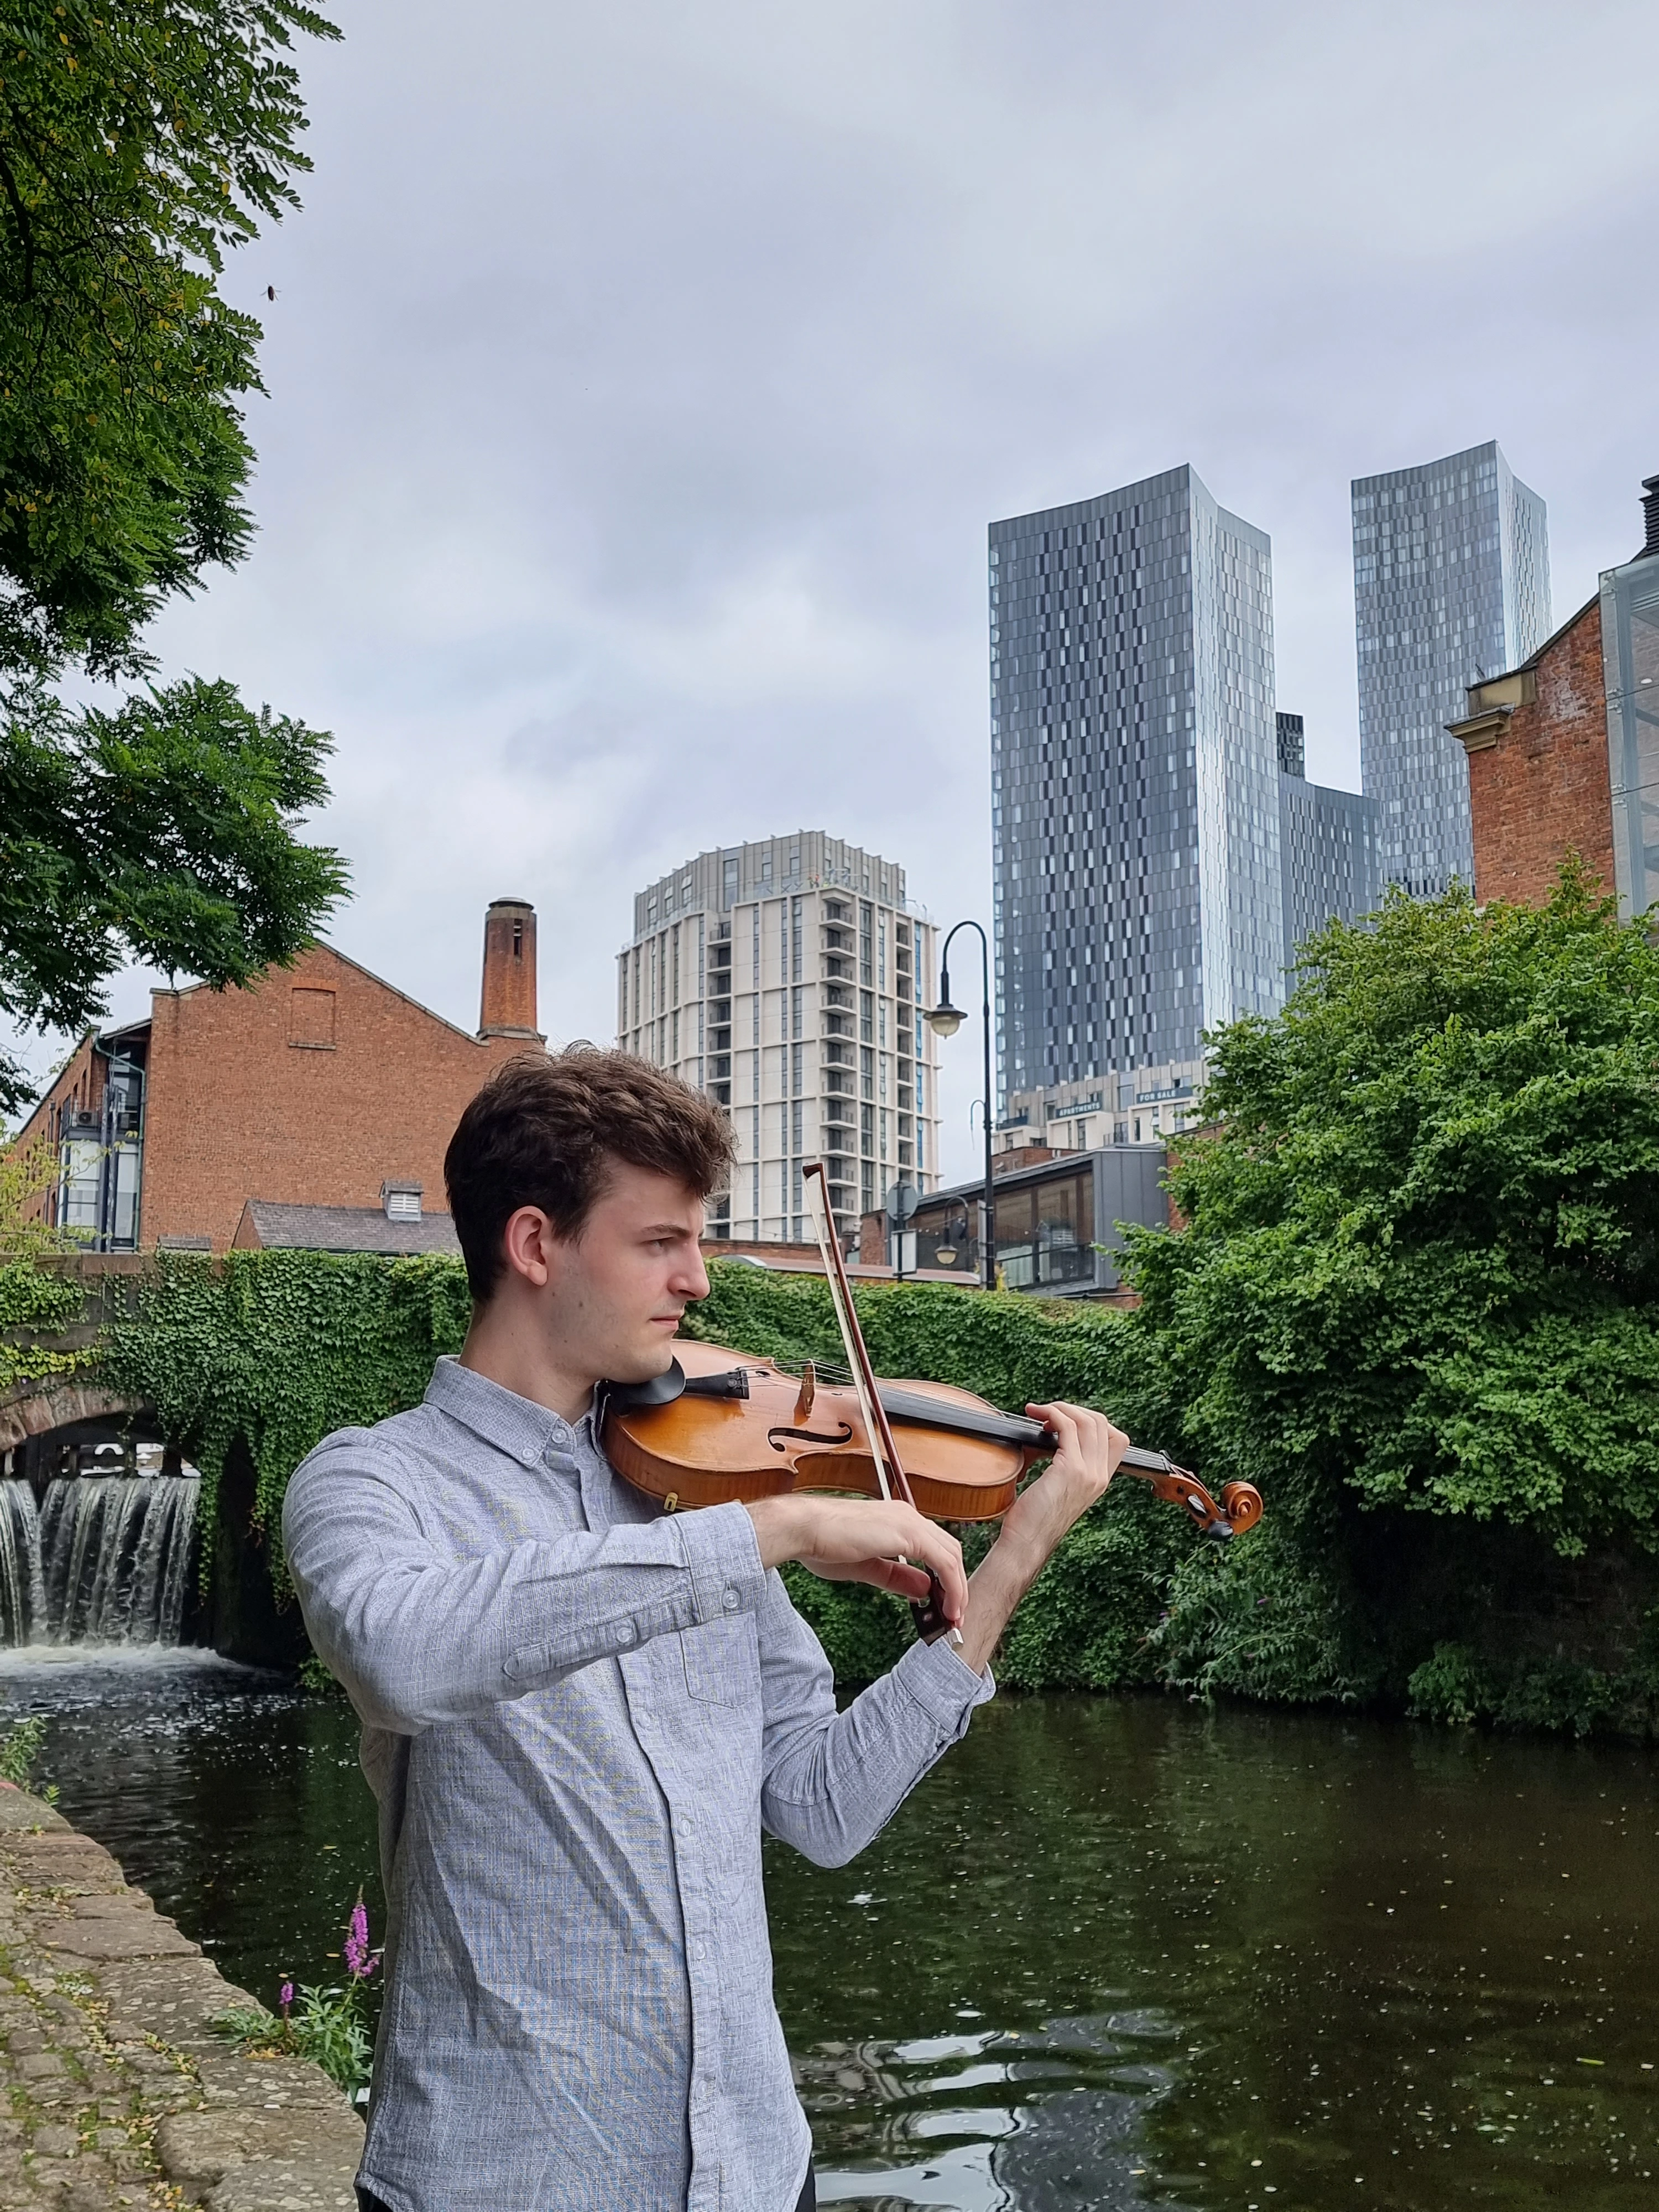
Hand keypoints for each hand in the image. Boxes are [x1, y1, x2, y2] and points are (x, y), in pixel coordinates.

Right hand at [745, 1494, 966, 1624]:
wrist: (804, 1529)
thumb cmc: (824, 1545)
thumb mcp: (868, 1567)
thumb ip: (897, 1577)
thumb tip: (924, 1590)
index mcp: (898, 1521)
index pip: (936, 1549)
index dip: (946, 1579)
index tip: (945, 1606)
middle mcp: (908, 1516)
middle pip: (949, 1551)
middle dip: (957, 1586)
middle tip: (955, 1616)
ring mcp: (909, 1521)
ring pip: (951, 1556)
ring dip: (957, 1589)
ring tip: (954, 1617)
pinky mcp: (908, 1532)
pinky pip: (943, 1562)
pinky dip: (951, 1586)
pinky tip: (947, 1607)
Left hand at [948, 1402, 1127, 1675]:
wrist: (1026, 1545)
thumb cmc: (1032, 1520)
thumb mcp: (1056, 1490)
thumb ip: (1061, 1467)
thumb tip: (1045, 1437)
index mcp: (1100, 1481)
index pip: (1115, 1438)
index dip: (1092, 1422)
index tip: (1065, 1421)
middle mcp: (1099, 1476)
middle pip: (1103, 1423)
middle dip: (1074, 1409)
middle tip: (1047, 1413)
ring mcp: (1088, 1473)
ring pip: (1088, 1420)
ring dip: (1061, 1408)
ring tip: (1038, 1411)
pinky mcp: (1070, 1469)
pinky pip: (1068, 1427)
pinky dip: (1052, 1414)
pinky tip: (1036, 1416)